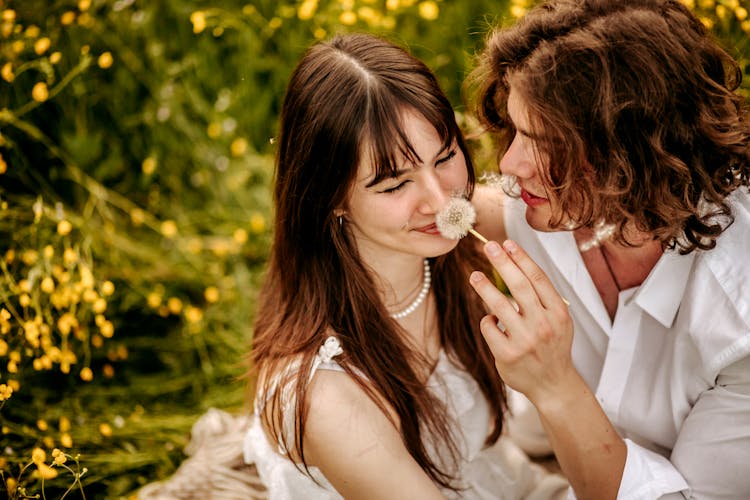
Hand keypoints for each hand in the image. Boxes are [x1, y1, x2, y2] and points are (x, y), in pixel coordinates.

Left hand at [469, 239, 576, 404]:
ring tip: (474, 275)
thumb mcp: (557, 320)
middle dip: (503, 262)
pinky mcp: (507, 354)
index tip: (507, 243)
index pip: (538, 279)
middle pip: (519, 286)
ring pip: (499, 305)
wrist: (553, 384)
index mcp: (558, 313)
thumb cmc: (551, 346)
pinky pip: (489, 327)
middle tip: (488, 246)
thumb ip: (540, 297)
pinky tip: (492, 322)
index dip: (521, 258)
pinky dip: (487, 320)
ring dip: (484, 287)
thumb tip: (514, 264)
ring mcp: (525, 340)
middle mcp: (544, 325)